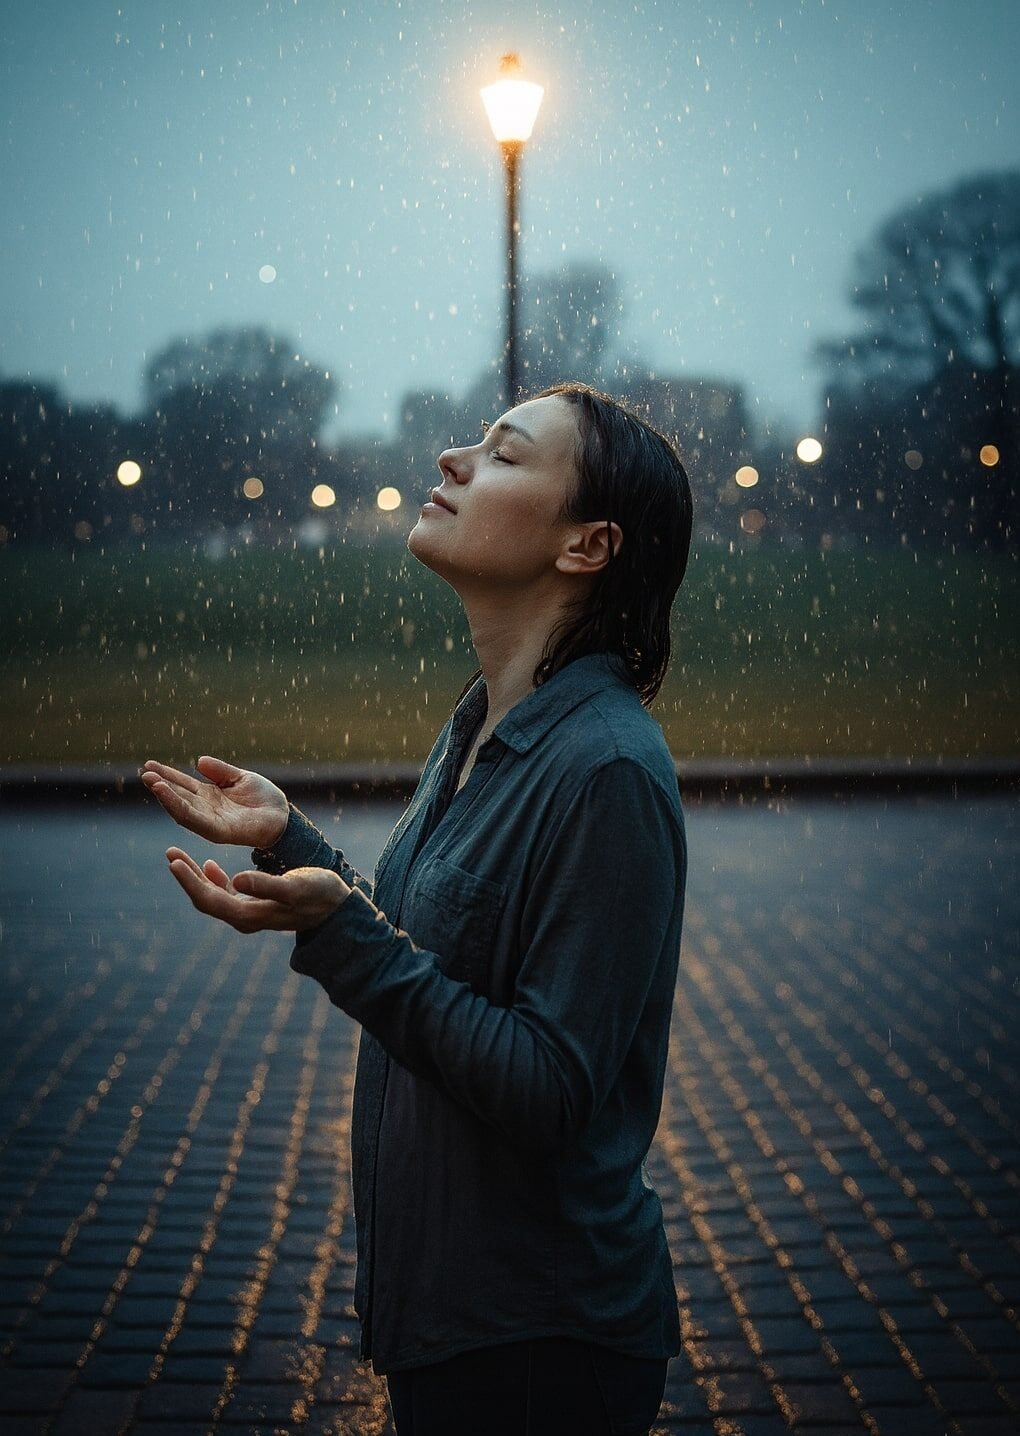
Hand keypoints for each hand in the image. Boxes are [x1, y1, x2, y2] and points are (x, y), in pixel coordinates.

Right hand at [141, 755, 289, 848]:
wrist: (284, 816)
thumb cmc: (264, 798)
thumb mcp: (240, 778)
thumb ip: (220, 771)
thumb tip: (198, 760)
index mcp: (210, 796)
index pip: (183, 785)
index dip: (167, 775)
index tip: (149, 765)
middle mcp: (206, 809)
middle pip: (178, 797)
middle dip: (161, 785)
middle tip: (144, 772)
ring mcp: (211, 821)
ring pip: (182, 810)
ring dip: (166, 797)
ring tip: (152, 781)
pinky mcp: (219, 831)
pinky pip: (195, 820)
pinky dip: (179, 808)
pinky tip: (169, 796)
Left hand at [165, 847, 349, 931]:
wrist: (337, 909)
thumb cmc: (320, 895)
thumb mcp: (296, 887)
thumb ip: (266, 885)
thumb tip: (236, 879)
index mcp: (249, 915)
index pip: (209, 899)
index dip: (189, 880)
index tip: (173, 861)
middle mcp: (244, 918)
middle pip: (205, 899)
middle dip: (185, 877)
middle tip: (170, 852)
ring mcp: (248, 913)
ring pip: (211, 896)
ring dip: (195, 876)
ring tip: (178, 855)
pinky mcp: (254, 906)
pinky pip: (225, 895)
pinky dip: (213, 879)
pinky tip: (209, 865)